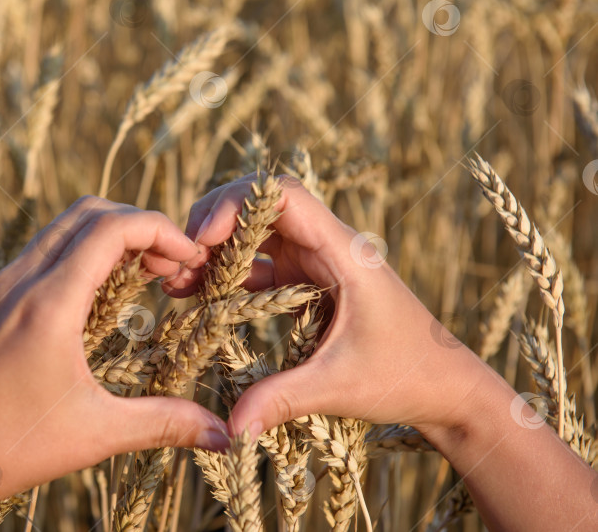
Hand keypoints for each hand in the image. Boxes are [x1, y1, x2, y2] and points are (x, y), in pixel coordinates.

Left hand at [0, 197, 228, 529]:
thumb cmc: (9, 449)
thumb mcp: (96, 433)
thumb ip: (165, 423)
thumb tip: (224, 435)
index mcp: (48, 303)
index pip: (112, 227)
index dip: (162, 230)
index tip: (191, 257)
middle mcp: (20, 282)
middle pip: (88, 212)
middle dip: (140, 225)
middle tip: (173, 264)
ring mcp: (0, 288)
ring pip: (62, 228)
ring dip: (109, 235)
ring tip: (145, 273)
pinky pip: (41, 252)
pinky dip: (80, 251)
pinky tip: (99, 293)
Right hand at [163, 173, 490, 437]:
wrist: (444, 386)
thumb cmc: (406, 375)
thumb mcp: (340, 385)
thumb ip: (282, 399)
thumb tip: (229, 427)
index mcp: (343, 251)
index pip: (284, 195)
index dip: (237, 204)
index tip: (203, 240)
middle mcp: (326, 247)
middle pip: (261, 205)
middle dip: (215, 222)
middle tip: (181, 260)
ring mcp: (315, 263)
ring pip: (255, 234)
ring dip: (216, 250)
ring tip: (178, 281)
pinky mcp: (307, 284)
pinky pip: (260, 266)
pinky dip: (228, 275)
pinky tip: (199, 297)